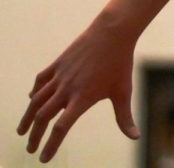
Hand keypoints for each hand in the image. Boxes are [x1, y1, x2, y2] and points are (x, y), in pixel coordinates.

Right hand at [17, 16, 140, 162]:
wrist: (112, 33)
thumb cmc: (120, 64)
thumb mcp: (123, 92)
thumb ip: (125, 117)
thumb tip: (135, 137)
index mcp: (82, 98)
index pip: (61, 128)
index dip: (51, 145)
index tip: (43, 159)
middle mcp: (66, 89)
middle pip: (42, 117)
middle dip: (34, 136)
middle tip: (30, 149)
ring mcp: (60, 76)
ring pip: (36, 100)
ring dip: (27, 117)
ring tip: (22, 130)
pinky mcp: (57, 64)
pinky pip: (40, 81)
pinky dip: (34, 92)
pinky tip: (32, 99)